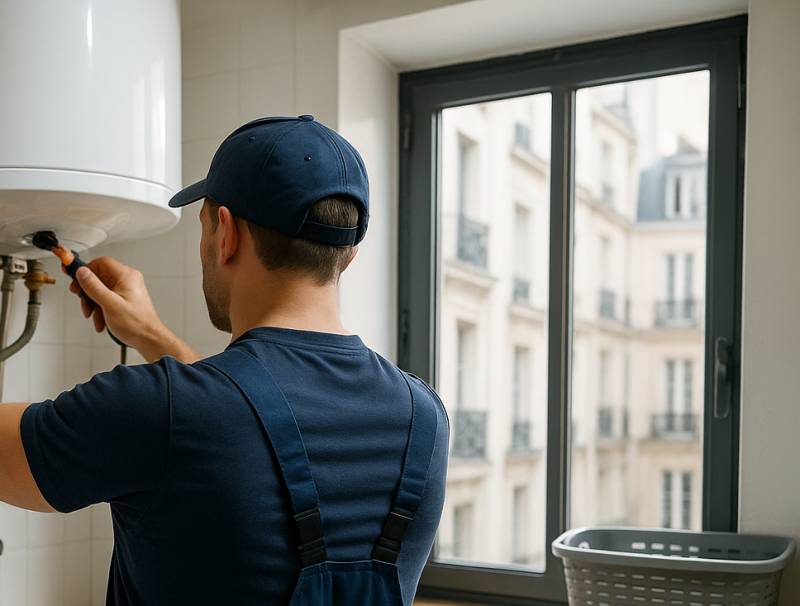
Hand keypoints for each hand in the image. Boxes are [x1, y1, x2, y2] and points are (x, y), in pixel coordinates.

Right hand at [71, 257, 198, 362]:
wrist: (148, 339)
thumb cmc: (136, 324)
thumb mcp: (109, 304)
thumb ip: (94, 287)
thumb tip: (82, 271)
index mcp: (126, 276)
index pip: (101, 263)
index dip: (86, 270)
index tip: (75, 280)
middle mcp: (127, 280)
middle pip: (99, 278)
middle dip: (88, 293)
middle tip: (83, 302)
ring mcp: (126, 290)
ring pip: (100, 290)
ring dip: (93, 304)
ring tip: (94, 317)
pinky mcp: (124, 300)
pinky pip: (106, 299)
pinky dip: (100, 310)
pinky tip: (101, 321)